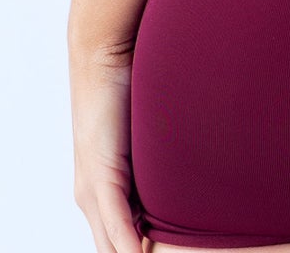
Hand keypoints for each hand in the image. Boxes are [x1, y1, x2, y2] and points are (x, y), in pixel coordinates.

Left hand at [71, 41, 144, 252]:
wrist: (103, 56)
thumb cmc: (129, 86)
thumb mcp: (148, 132)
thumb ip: (163, 154)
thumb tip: (197, 163)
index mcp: (103, 193)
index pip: (120, 241)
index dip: (142, 252)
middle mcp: (92, 199)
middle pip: (113, 249)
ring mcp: (92, 190)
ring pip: (113, 243)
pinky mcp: (99, 175)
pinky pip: (116, 219)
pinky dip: (127, 241)